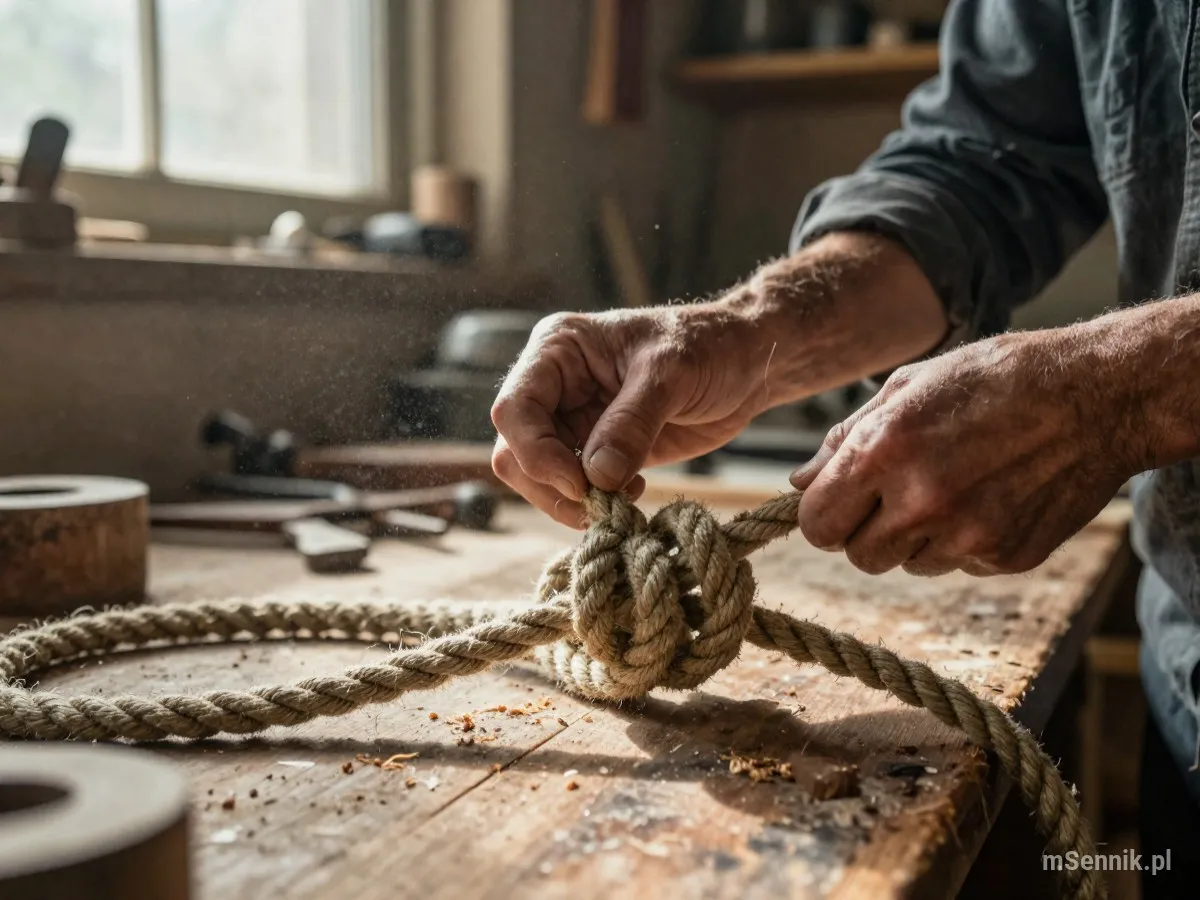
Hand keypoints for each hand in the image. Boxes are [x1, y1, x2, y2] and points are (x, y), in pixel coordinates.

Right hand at [491, 303, 773, 527]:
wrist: (745, 366)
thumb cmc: (709, 348)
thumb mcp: (671, 373)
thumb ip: (632, 423)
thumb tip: (596, 478)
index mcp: (557, 350)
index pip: (514, 409)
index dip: (538, 453)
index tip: (582, 484)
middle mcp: (552, 386)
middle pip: (515, 451)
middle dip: (551, 486)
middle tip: (602, 504)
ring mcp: (571, 421)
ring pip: (536, 478)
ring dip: (571, 501)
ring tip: (622, 500)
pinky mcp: (594, 453)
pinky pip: (572, 489)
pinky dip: (594, 503)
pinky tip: (633, 491)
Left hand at [791, 328, 1132, 575]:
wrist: (1096, 395)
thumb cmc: (992, 379)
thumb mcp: (909, 387)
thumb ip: (846, 439)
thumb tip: (801, 482)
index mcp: (884, 451)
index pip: (816, 523)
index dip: (823, 514)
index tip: (839, 503)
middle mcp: (921, 501)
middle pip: (857, 556)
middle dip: (866, 532)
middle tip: (896, 496)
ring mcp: (967, 536)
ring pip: (908, 564)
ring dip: (917, 537)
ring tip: (955, 485)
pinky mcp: (1006, 557)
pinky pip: (958, 565)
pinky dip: (964, 542)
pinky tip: (990, 497)